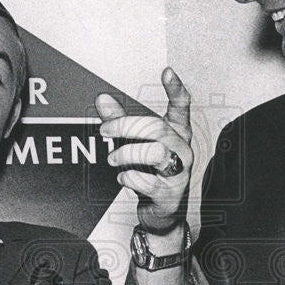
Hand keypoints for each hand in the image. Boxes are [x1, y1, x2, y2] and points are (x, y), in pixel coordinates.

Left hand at [96, 67, 192, 234]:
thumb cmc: (150, 173)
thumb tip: (103, 99)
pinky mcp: (171, 194)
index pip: (181, 108)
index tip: (167, 72)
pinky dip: (130, 178)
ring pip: (156, 153)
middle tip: (105, 131)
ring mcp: (180, 172)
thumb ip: (120, 122)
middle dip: (125, 126)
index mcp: (176, 134)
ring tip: (113, 159)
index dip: (176, 89)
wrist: (161, 211)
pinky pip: (148, 181)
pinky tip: (125, 179)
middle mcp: (182, 150)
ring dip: (127, 154)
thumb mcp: (134, 144)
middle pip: (157, 129)